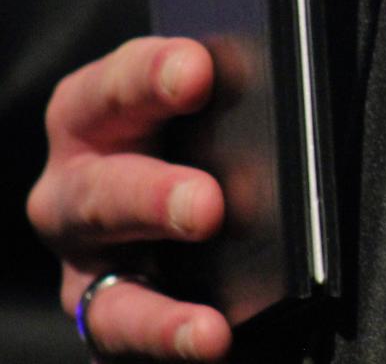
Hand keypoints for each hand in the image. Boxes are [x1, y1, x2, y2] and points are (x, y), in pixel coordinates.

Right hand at [27, 36, 231, 360]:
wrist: (165, 185)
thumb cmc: (193, 128)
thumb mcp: (202, 102)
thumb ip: (230, 91)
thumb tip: (287, 82)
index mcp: (97, 109)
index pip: (117, 84)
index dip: (155, 73)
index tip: (198, 71)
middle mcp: (77, 177)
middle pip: (103, 183)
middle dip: (155, 191)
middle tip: (208, 203)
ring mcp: (83, 248)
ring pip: (107, 260)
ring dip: (158, 255)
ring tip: (211, 249)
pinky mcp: (101, 306)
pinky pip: (123, 325)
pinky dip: (166, 331)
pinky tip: (211, 334)